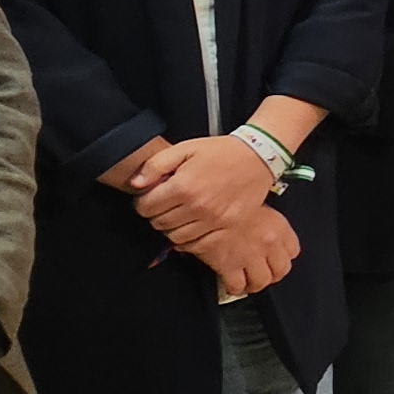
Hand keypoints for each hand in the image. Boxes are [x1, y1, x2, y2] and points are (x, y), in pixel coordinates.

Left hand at [126, 133, 276, 246]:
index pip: (145, 207)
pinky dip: (187, 238)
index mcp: (183, 186)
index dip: (142, 202)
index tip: (148, 197)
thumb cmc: (220, 152)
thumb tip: (135, 184)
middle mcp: (197, 207)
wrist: (258, 158)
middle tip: (163, 204)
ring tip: (177, 214)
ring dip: (170, 228)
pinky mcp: (226, 228)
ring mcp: (213, 220)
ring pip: (175, 237)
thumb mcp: (185, 148)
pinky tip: (190, 225)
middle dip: (155, 215)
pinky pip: (196, 244)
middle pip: (158, 224)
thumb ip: (155, 165)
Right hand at [184, 203, 300, 301]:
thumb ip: (260, 213)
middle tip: (263, 273)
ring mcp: (250, 257)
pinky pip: (237, 286)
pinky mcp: (229, 266)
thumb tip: (256, 218)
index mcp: (277, 224)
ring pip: (261, 282)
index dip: (284, 255)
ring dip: (254, 283)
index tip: (277, 256)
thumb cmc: (226, 196)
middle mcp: (268, 243)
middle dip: (272, 274)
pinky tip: (230, 284)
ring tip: (248, 282)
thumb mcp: (252, 200)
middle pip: (281, 270)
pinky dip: (234, 288)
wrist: (206, 202)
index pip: (293, 249)